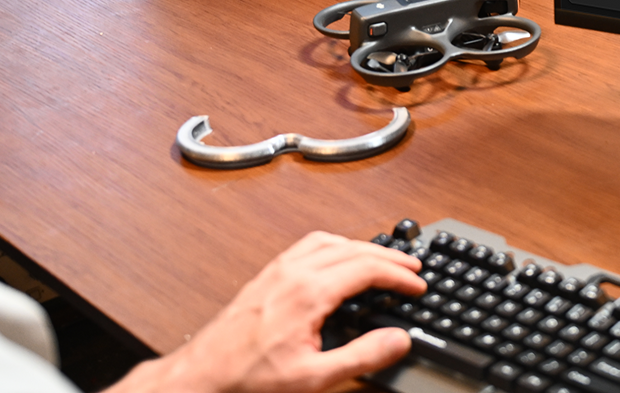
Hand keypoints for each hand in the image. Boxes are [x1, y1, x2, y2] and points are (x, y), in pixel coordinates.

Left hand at [110, 231, 424, 392]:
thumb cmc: (248, 377)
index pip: (366, 268)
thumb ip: (361, 357)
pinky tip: (336, 259)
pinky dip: (334, 246)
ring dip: (361, 246)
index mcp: (308, 293)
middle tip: (412, 266)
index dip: (399, 275)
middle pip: (352, 248)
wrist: (201, 377)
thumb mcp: (313, 378)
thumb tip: (397, 340)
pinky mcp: (266, 276)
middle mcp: (292, 273)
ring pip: (329, 241)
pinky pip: (307, 246)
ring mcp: (277, 271)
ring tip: (381, 259)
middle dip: (388, 255)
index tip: (417, 285)